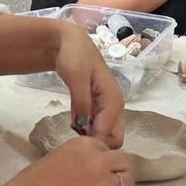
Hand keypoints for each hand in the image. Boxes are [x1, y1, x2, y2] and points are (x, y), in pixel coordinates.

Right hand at [11, 136, 133, 185]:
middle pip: (123, 162)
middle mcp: (98, 159)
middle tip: (107, 181)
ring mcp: (103, 181)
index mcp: (85, 144)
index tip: (95, 168)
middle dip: (117, 170)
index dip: (103, 159)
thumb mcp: (59, 154)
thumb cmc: (34, 179)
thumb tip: (89, 163)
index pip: (107, 148)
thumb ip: (79, 155)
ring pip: (128, 180)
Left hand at [53, 23, 124, 147]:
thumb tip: (82, 127)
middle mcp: (116, 105)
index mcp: (114, 98)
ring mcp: (108, 107)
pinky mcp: (99, 107)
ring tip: (74, 131)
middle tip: (75, 137)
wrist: (69, 42)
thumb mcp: (76, 77)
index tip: (76, 144)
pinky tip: (75, 125)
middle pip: (115, 137)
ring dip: (93, 137)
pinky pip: (99, 126)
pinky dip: (89, 130)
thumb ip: (81, 102)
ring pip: (107, 134)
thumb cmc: (74, 56)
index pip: (109, 131)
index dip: (94, 141)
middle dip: (98, 143)